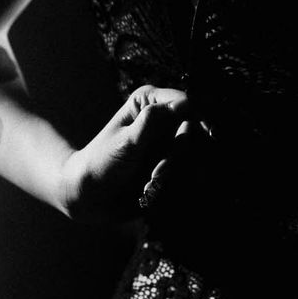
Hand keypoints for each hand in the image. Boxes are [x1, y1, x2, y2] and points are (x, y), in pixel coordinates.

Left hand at [59, 85, 188, 224]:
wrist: (90, 196)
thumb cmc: (101, 163)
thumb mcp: (127, 141)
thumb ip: (154, 121)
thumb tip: (185, 103)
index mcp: (150, 102)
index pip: (188, 102)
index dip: (200, 117)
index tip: (208, 134)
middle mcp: (163, 118)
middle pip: (195, 130)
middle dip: (180, 154)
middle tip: (158, 173)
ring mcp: (169, 142)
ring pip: (193, 154)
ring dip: (174, 172)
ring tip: (150, 184)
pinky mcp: (171, 164)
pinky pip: (187, 172)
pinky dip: (173, 183)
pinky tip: (152, 190)